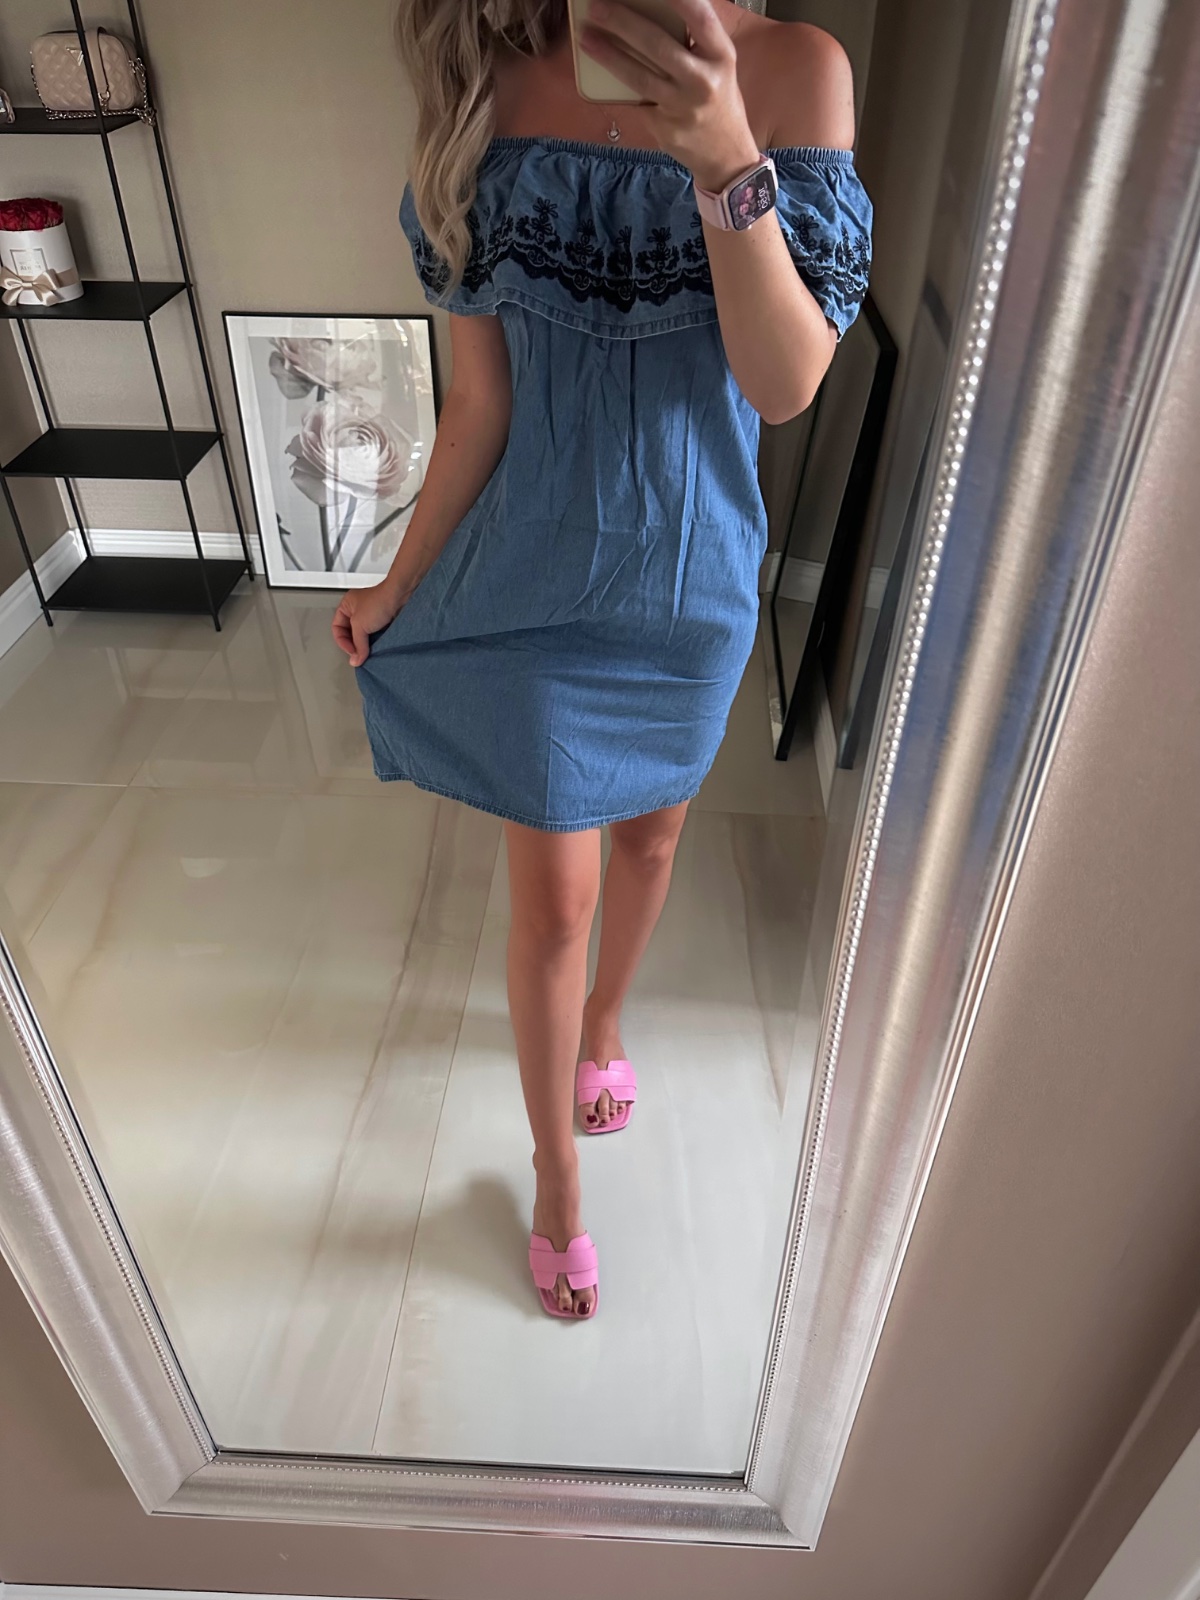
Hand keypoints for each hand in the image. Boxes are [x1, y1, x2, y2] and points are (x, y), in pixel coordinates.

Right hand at [331, 579, 405, 667]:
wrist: (400, 596)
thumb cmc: (380, 600)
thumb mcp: (360, 625)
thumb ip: (358, 644)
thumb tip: (356, 659)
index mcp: (346, 606)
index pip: (337, 628)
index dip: (342, 642)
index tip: (352, 652)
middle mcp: (357, 610)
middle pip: (350, 634)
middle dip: (355, 645)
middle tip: (359, 654)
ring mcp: (370, 616)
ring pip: (364, 636)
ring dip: (366, 645)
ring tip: (369, 651)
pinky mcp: (383, 621)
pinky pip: (376, 635)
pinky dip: (376, 642)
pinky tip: (378, 647)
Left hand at [578, 0, 761, 191]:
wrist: (725, 154)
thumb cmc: (717, 97)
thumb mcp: (716, 64)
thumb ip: (694, 39)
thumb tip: (651, 10)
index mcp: (721, 56)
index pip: (700, 18)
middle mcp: (704, 81)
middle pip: (658, 45)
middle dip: (623, 22)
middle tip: (597, 7)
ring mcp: (683, 107)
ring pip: (639, 76)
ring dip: (608, 55)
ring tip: (586, 37)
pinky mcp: (666, 128)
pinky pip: (637, 101)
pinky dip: (618, 85)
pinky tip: (600, 71)